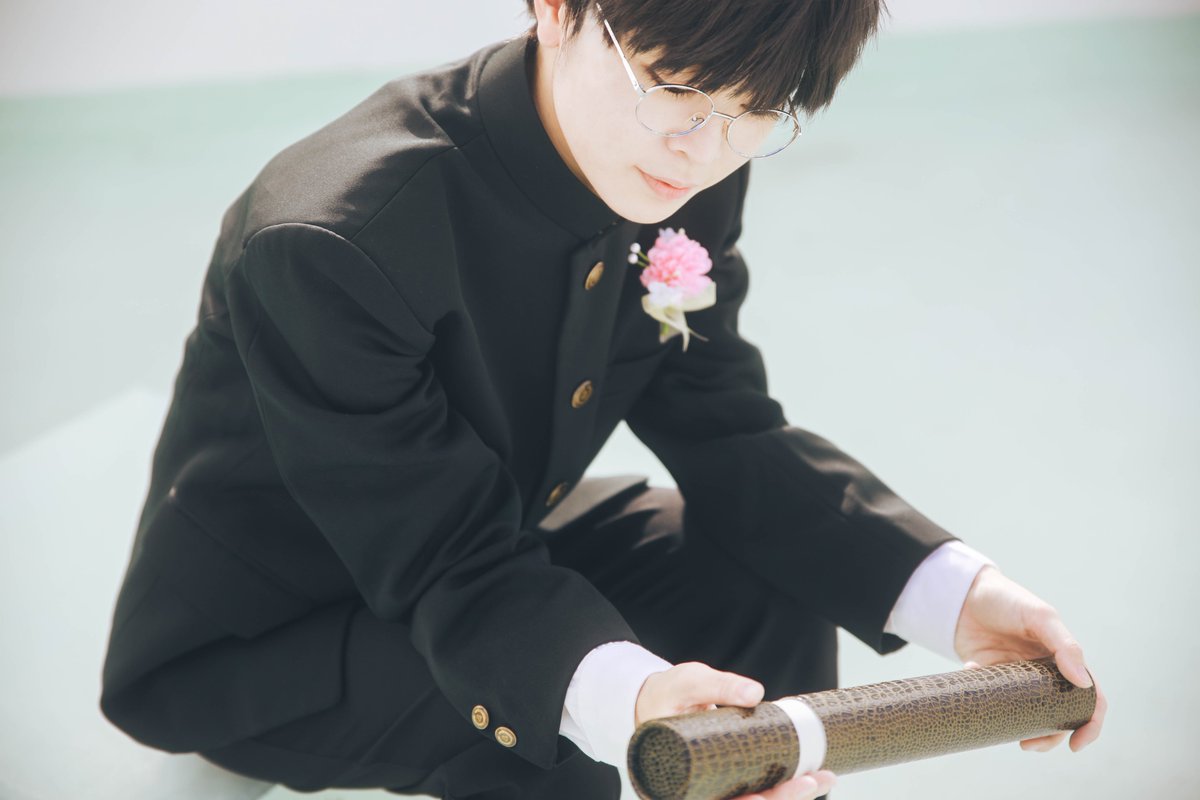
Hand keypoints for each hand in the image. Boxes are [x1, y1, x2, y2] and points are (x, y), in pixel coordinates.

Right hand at [635, 662, 837, 799]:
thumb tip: (754, 692)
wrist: (656, 697)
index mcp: (678, 780)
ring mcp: (715, 786)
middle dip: (780, 798)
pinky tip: (811, 774)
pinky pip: (759, 786)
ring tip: (823, 777)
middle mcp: (697, 790)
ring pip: (755, 799)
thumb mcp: (686, 683)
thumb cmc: (666, 694)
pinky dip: (785, 782)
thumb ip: (717, 686)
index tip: (765, 799)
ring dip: (790, 793)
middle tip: (811, 782)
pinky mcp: (730, 776)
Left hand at [953, 565, 1106, 753]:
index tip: (1076, 744)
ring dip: (1022, 729)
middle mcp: (1045, 673)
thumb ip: (1064, 645)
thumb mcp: (1039, 616)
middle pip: (1060, 715)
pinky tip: (971, 670)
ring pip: (1028, 715)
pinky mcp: (990, 679)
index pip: (1090, 697)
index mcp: (1064, 660)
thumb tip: (1083, 682)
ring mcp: (1017, 679)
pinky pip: (994, 700)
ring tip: (1009, 734)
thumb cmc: (1007, 600)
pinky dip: (987, 700)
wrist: (963, 593)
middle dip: (1050, 736)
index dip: (1090, 724)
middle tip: (1030, 745)